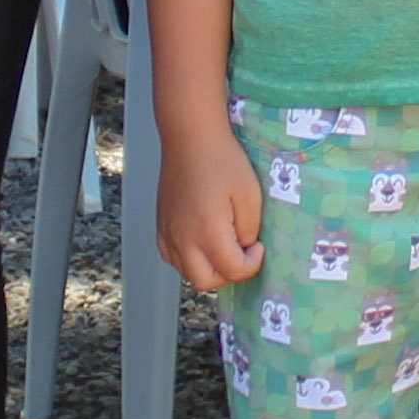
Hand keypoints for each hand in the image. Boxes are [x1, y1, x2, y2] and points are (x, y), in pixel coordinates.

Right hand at [156, 115, 265, 290]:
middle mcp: (183, 238)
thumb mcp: (250, 194)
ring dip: (208, 268)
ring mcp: (168, 232)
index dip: (252, 264)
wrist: (190, 137)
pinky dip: (187, 259)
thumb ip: (249, 228)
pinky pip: (171, 257)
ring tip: (222, 246)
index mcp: (208, 232)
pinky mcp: (160, 225)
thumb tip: (244, 247)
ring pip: (186, 273)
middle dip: (229, 274)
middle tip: (240, 252)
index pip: (233, 271)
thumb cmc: (223, 160)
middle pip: (206, 282)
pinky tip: (200, 242)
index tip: (258, 245)